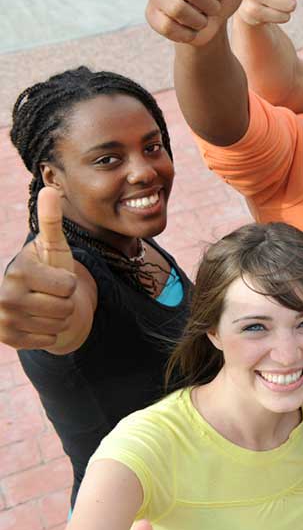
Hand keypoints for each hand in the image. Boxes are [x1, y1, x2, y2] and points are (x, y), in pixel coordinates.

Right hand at [0, 188, 78, 349]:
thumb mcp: (55, 248)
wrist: (40, 301)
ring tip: (48, 306)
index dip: (69, 283)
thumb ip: (52, 222)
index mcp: (18, 270)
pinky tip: (40, 322)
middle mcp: (4, 295)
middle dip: (66, 301)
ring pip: (58, 325)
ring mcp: (4, 319)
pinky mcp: (7, 338)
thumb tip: (50, 190)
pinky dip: (51, 333)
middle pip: (63, 307)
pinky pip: (48, 340)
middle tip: (53, 295)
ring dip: (60, 318)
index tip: (55, 277)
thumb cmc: (50, 270)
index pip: (67, 286)